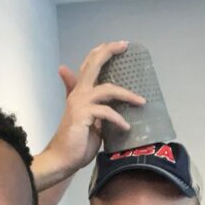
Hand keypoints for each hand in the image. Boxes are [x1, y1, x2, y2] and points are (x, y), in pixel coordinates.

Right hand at [33, 41, 145, 189]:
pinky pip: (106, 112)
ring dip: (127, 95)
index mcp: (79, 92)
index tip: (120, 45)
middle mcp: (78, 94)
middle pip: (93, 65)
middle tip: (124, 45)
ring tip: (141, 102)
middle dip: (108, 52)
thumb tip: (110, 101)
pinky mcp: (82, 116)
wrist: (63, 159)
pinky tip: (126, 127)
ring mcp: (79, 103)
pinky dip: (119, 120)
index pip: (89, 65)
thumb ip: (100, 108)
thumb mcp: (92, 121)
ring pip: (106, 89)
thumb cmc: (77, 142)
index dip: (102, 53)